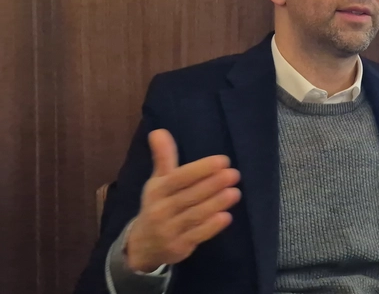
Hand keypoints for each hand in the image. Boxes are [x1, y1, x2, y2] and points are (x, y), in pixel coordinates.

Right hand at [125, 129, 240, 272]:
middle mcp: (161, 209)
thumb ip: (163, 158)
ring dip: (216, 203)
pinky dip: (211, 227)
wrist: (142, 246)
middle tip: (234, 174)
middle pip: (189, 196)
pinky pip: (197, 236)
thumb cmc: (157, 206)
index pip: (178, 178)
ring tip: (235, 192)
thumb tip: (158, 131)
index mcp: (157, 190)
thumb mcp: (157, 182)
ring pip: (195, 215)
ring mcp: (169, 229)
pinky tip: (226, 217)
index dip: (200, 169)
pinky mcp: (178, 247)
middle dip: (212, 184)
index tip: (222, 160)